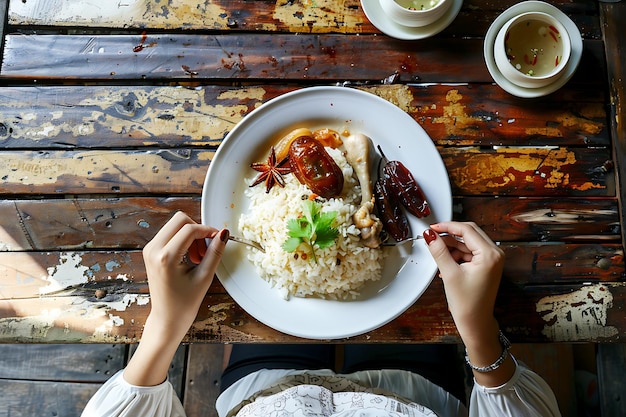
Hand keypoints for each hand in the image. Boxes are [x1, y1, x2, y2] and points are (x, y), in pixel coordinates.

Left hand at [124, 211, 227, 385]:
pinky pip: (170, 234)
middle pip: (180, 219)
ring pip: (175, 225)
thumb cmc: (184, 303)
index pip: (190, 229)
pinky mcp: (150, 251)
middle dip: (197, 230)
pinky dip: (183, 239)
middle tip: (206, 250)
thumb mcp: (204, 277)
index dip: (208, 231)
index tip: (219, 239)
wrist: (166, 319)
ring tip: (198, 257)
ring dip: (190, 235)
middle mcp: (153, 249)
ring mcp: (150, 249)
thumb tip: (224, 233)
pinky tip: (190, 257)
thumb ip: (215, 252)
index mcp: (166, 257)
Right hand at [423, 221, 503, 338]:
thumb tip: (430, 235)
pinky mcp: (487, 265)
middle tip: (433, 236)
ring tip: (438, 254)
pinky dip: (457, 254)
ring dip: (452, 246)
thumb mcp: (449, 274)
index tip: (433, 228)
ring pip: (468, 242)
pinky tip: (446, 263)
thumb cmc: (467, 304)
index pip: (467, 230)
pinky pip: (470, 252)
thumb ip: (439, 251)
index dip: (447, 226)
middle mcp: (495, 254)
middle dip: (450, 235)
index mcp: (490, 254)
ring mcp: (492, 260)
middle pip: (469, 233)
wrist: (476, 322)